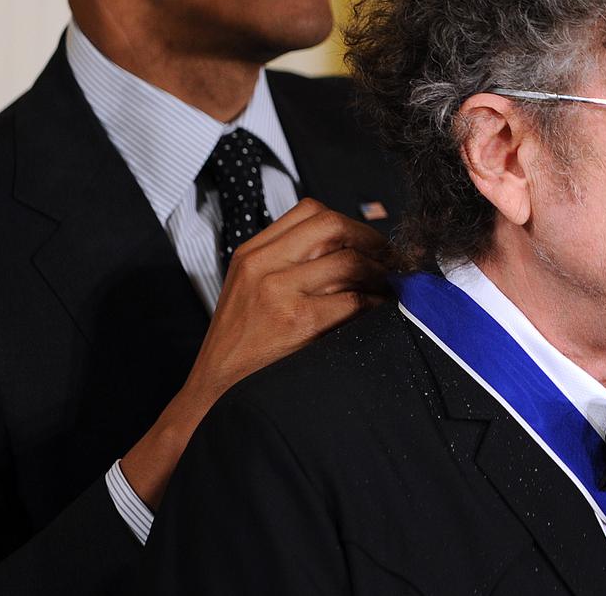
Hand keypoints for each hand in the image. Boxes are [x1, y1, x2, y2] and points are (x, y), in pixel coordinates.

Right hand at [121, 198, 392, 506]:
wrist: (214, 394)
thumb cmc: (240, 346)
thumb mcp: (249, 291)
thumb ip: (285, 264)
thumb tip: (347, 251)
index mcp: (251, 254)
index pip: (310, 211)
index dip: (350, 223)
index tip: (369, 242)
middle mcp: (262, 266)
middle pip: (332, 226)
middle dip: (371, 241)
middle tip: (391, 261)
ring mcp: (278, 292)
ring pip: (349, 262)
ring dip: (380, 274)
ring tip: (390, 288)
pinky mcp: (297, 322)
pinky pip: (353, 301)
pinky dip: (376, 304)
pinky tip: (380, 312)